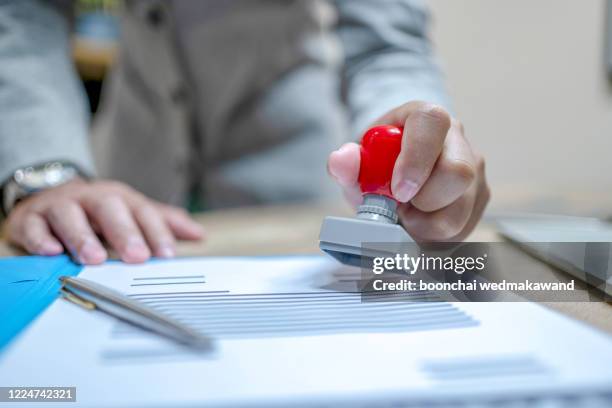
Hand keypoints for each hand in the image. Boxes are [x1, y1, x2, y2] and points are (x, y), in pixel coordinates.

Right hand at [4, 179, 203, 263]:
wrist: (51, 195)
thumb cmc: (99, 211)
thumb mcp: (132, 212)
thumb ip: (163, 223)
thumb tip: (199, 234)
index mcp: (120, 198)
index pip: (142, 212)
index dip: (156, 232)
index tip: (167, 254)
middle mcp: (91, 198)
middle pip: (109, 208)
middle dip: (124, 232)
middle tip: (137, 257)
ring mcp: (60, 206)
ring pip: (70, 215)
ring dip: (82, 237)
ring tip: (94, 258)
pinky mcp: (30, 217)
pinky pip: (33, 226)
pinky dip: (41, 238)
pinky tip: (52, 252)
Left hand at [328, 101, 489, 240]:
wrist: (398, 171)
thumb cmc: (380, 163)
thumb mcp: (359, 161)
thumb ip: (347, 161)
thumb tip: (341, 160)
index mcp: (426, 118)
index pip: (432, 124)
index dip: (415, 159)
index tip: (397, 190)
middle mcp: (457, 140)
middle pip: (458, 172)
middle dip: (423, 201)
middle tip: (400, 207)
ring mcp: (474, 170)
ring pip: (462, 208)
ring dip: (427, 225)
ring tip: (407, 217)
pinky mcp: (479, 197)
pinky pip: (464, 227)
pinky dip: (435, 236)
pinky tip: (420, 224)